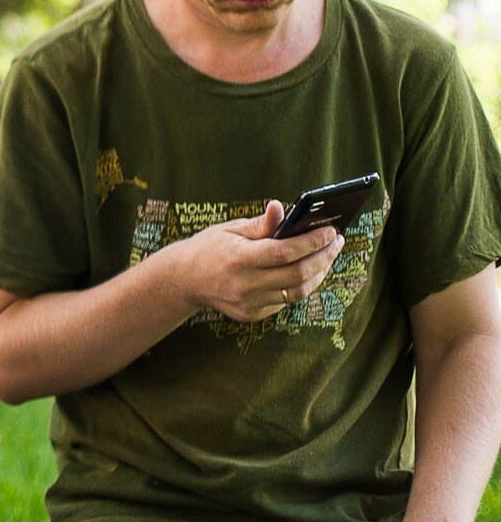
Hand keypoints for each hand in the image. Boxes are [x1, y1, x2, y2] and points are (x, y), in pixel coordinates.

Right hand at [167, 200, 343, 323]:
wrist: (183, 280)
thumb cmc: (209, 248)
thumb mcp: (230, 229)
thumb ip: (261, 223)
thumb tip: (281, 207)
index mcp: (238, 259)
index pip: (285, 252)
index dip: (313, 242)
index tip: (330, 231)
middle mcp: (245, 284)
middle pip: (298, 274)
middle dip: (324, 257)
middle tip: (336, 243)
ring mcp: (249, 303)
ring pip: (298, 292)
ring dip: (319, 274)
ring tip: (327, 257)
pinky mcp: (252, 314)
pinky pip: (286, 301)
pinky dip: (300, 285)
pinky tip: (305, 271)